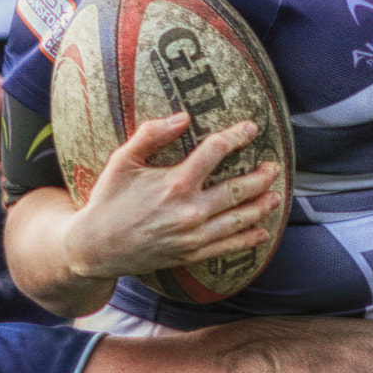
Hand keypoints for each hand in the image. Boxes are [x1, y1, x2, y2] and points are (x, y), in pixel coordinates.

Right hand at [63, 112, 282, 281]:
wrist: (95, 247)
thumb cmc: (108, 200)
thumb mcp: (122, 161)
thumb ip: (150, 134)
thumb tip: (183, 117)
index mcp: (175, 183)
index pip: (215, 152)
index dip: (236, 136)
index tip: (250, 128)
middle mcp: (189, 210)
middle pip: (237, 189)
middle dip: (261, 177)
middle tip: (274, 167)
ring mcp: (193, 236)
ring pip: (239, 219)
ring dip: (262, 207)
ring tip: (277, 195)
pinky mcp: (191, 254)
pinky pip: (228, 247)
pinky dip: (248, 240)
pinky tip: (263, 233)